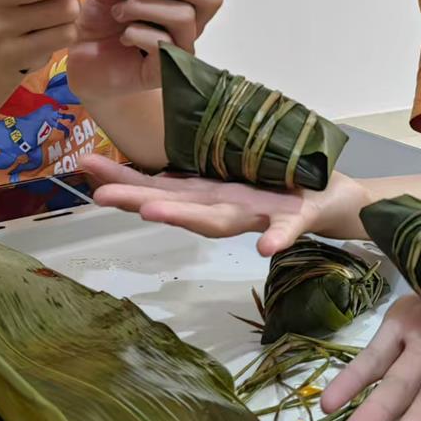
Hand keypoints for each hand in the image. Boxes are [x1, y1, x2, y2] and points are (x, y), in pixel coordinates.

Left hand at [67, 0, 230, 97]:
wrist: (84, 63)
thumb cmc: (103, 22)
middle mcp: (191, 20)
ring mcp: (182, 46)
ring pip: (185, 17)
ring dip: (146, 6)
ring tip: (119, 10)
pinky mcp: (167, 70)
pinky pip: (164, 44)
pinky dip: (137, 32)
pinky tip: (123, 35)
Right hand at [80, 156, 370, 253]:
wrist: (332, 202)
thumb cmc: (279, 188)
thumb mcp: (233, 182)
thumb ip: (196, 184)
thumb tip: (154, 176)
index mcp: (212, 197)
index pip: (159, 188)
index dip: (124, 182)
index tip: (88, 172)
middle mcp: (228, 210)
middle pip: (177, 206)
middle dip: (139, 200)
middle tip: (99, 196)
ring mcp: (260, 217)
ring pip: (217, 219)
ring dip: (186, 217)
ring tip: (152, 211)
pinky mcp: (296, 220)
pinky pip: (287, 230)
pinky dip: (276, 239)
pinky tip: (265, 248)